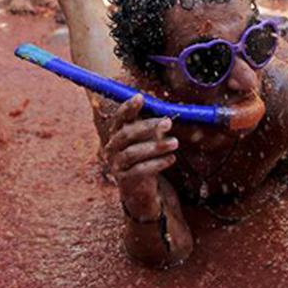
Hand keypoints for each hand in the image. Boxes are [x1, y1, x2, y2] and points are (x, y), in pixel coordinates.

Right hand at [101, 95, 178, 220]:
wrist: (140, 190)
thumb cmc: (145, 159)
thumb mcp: (148, 141)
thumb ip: (153, 128)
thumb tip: (166, 117)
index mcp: (117, 134)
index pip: (119, 118)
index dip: (128, 107)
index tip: (140, 97)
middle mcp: (112, 148)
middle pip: (127, 134)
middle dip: (148, 126)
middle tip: (168, 122)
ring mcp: (117, 164)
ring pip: (133, 152)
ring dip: (156, 146)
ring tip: (175, 143)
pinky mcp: (125, 180)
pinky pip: (140, 170)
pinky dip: (157, 164)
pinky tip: (171, 159)